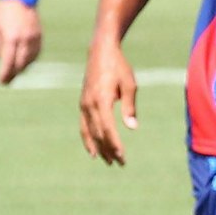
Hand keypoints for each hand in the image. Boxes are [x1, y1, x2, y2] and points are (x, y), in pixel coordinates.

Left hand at [0, 0, 41, 84]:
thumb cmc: (4, 12)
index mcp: (11, 37)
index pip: (9, 62)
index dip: (5, 74)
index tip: (1, 81)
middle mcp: (24, 39)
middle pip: (20, 65)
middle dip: (13, 74)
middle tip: (6, 81)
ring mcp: (34, 38)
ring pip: (29, 61)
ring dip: (21, 68)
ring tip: (13, 72)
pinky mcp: (39, 37)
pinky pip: (35, 54)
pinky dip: (29, 61)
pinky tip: (22, 62)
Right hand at [79, 43, 137, 164]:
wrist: (101, 51)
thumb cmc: (118, 66)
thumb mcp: (129, 84)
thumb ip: (129, 107)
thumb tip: (132, 128)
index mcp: (102, 99)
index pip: (108, 128)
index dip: (114, 144)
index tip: (122, 156)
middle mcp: (90, 104)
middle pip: (98, 133)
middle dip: (108, 150)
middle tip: (119, 163)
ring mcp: (84, 104)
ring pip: (89, 132)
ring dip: (98, 148)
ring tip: (107, 161)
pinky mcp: (83, 103)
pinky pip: (84, 126)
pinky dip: (88, 139)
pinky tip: (93, 150)